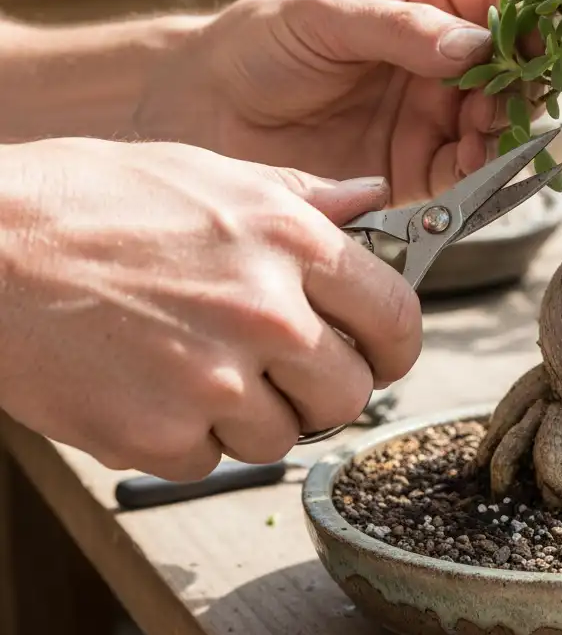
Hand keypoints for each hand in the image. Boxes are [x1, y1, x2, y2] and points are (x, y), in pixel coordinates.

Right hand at [0, 139, 419, 479]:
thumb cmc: (90, 199)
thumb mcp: (211, 174)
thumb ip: (304, 196)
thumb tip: (370, 199)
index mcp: (291, 243)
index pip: (398, 318)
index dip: (395, 343)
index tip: (379, 350)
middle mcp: (267, 315)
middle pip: (351, 394)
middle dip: (325, 387)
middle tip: (287, 369)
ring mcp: (213, 381)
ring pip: (281, 437)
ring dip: (253, 414)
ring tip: (201, 367)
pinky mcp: (156, 435)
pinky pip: (208, 460)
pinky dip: (188, 437)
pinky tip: (151, 386)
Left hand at [135, 0, 507, 205]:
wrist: (204, 113)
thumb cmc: (259, 43)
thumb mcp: (325, 16)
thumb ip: (400, 28)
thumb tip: (475, 43)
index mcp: (422, 0)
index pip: (493, 0)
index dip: (524, 15)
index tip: (538, 35)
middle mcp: (437, 59)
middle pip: (509, 66)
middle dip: (519, 79)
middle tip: (512, 91)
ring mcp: (430, 115)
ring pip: (496, 120)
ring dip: (504, 125)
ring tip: (485, 128)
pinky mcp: (416, 169)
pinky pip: (466, 171)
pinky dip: (481, 169)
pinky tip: (474, 159)